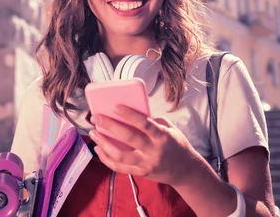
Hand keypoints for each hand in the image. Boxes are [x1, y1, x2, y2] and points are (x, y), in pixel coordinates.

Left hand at [89, 105, 203, 186]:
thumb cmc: (176, 145)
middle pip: (129, 138)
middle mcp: (153, 151)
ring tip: (94, 133)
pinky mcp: (140, 173)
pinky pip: (119, 167)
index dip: (129, 115)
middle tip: (96, 117)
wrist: (185, 171)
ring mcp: (146, 164)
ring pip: (120, 155)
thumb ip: (152, 122)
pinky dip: (106, 158)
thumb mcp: (170, 129)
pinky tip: (98, 149)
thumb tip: (131, 114)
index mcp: (162, 137)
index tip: (115, 106)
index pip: (144, 124)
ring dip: (104, 143)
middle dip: (109, 126)